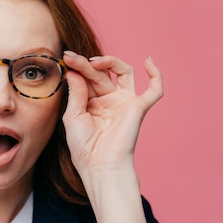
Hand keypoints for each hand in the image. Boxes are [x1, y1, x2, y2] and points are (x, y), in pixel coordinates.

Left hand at [61, 51, 162, 175]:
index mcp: (91, 102)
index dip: (77, 66)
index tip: (66, 58)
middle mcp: (109, 99)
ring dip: (110, 61)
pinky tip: (148, 61)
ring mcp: (125, 102)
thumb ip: (76, 92)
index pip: (87, 77)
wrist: (99, 165)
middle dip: (86, 64)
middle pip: (102, 73)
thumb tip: (74, 69)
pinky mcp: (138, 108)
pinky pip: (154, 90)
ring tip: (93, 62)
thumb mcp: (72, 116)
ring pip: (124, 72)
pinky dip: (156, 75)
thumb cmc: (83, 146)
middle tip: (71, 58)